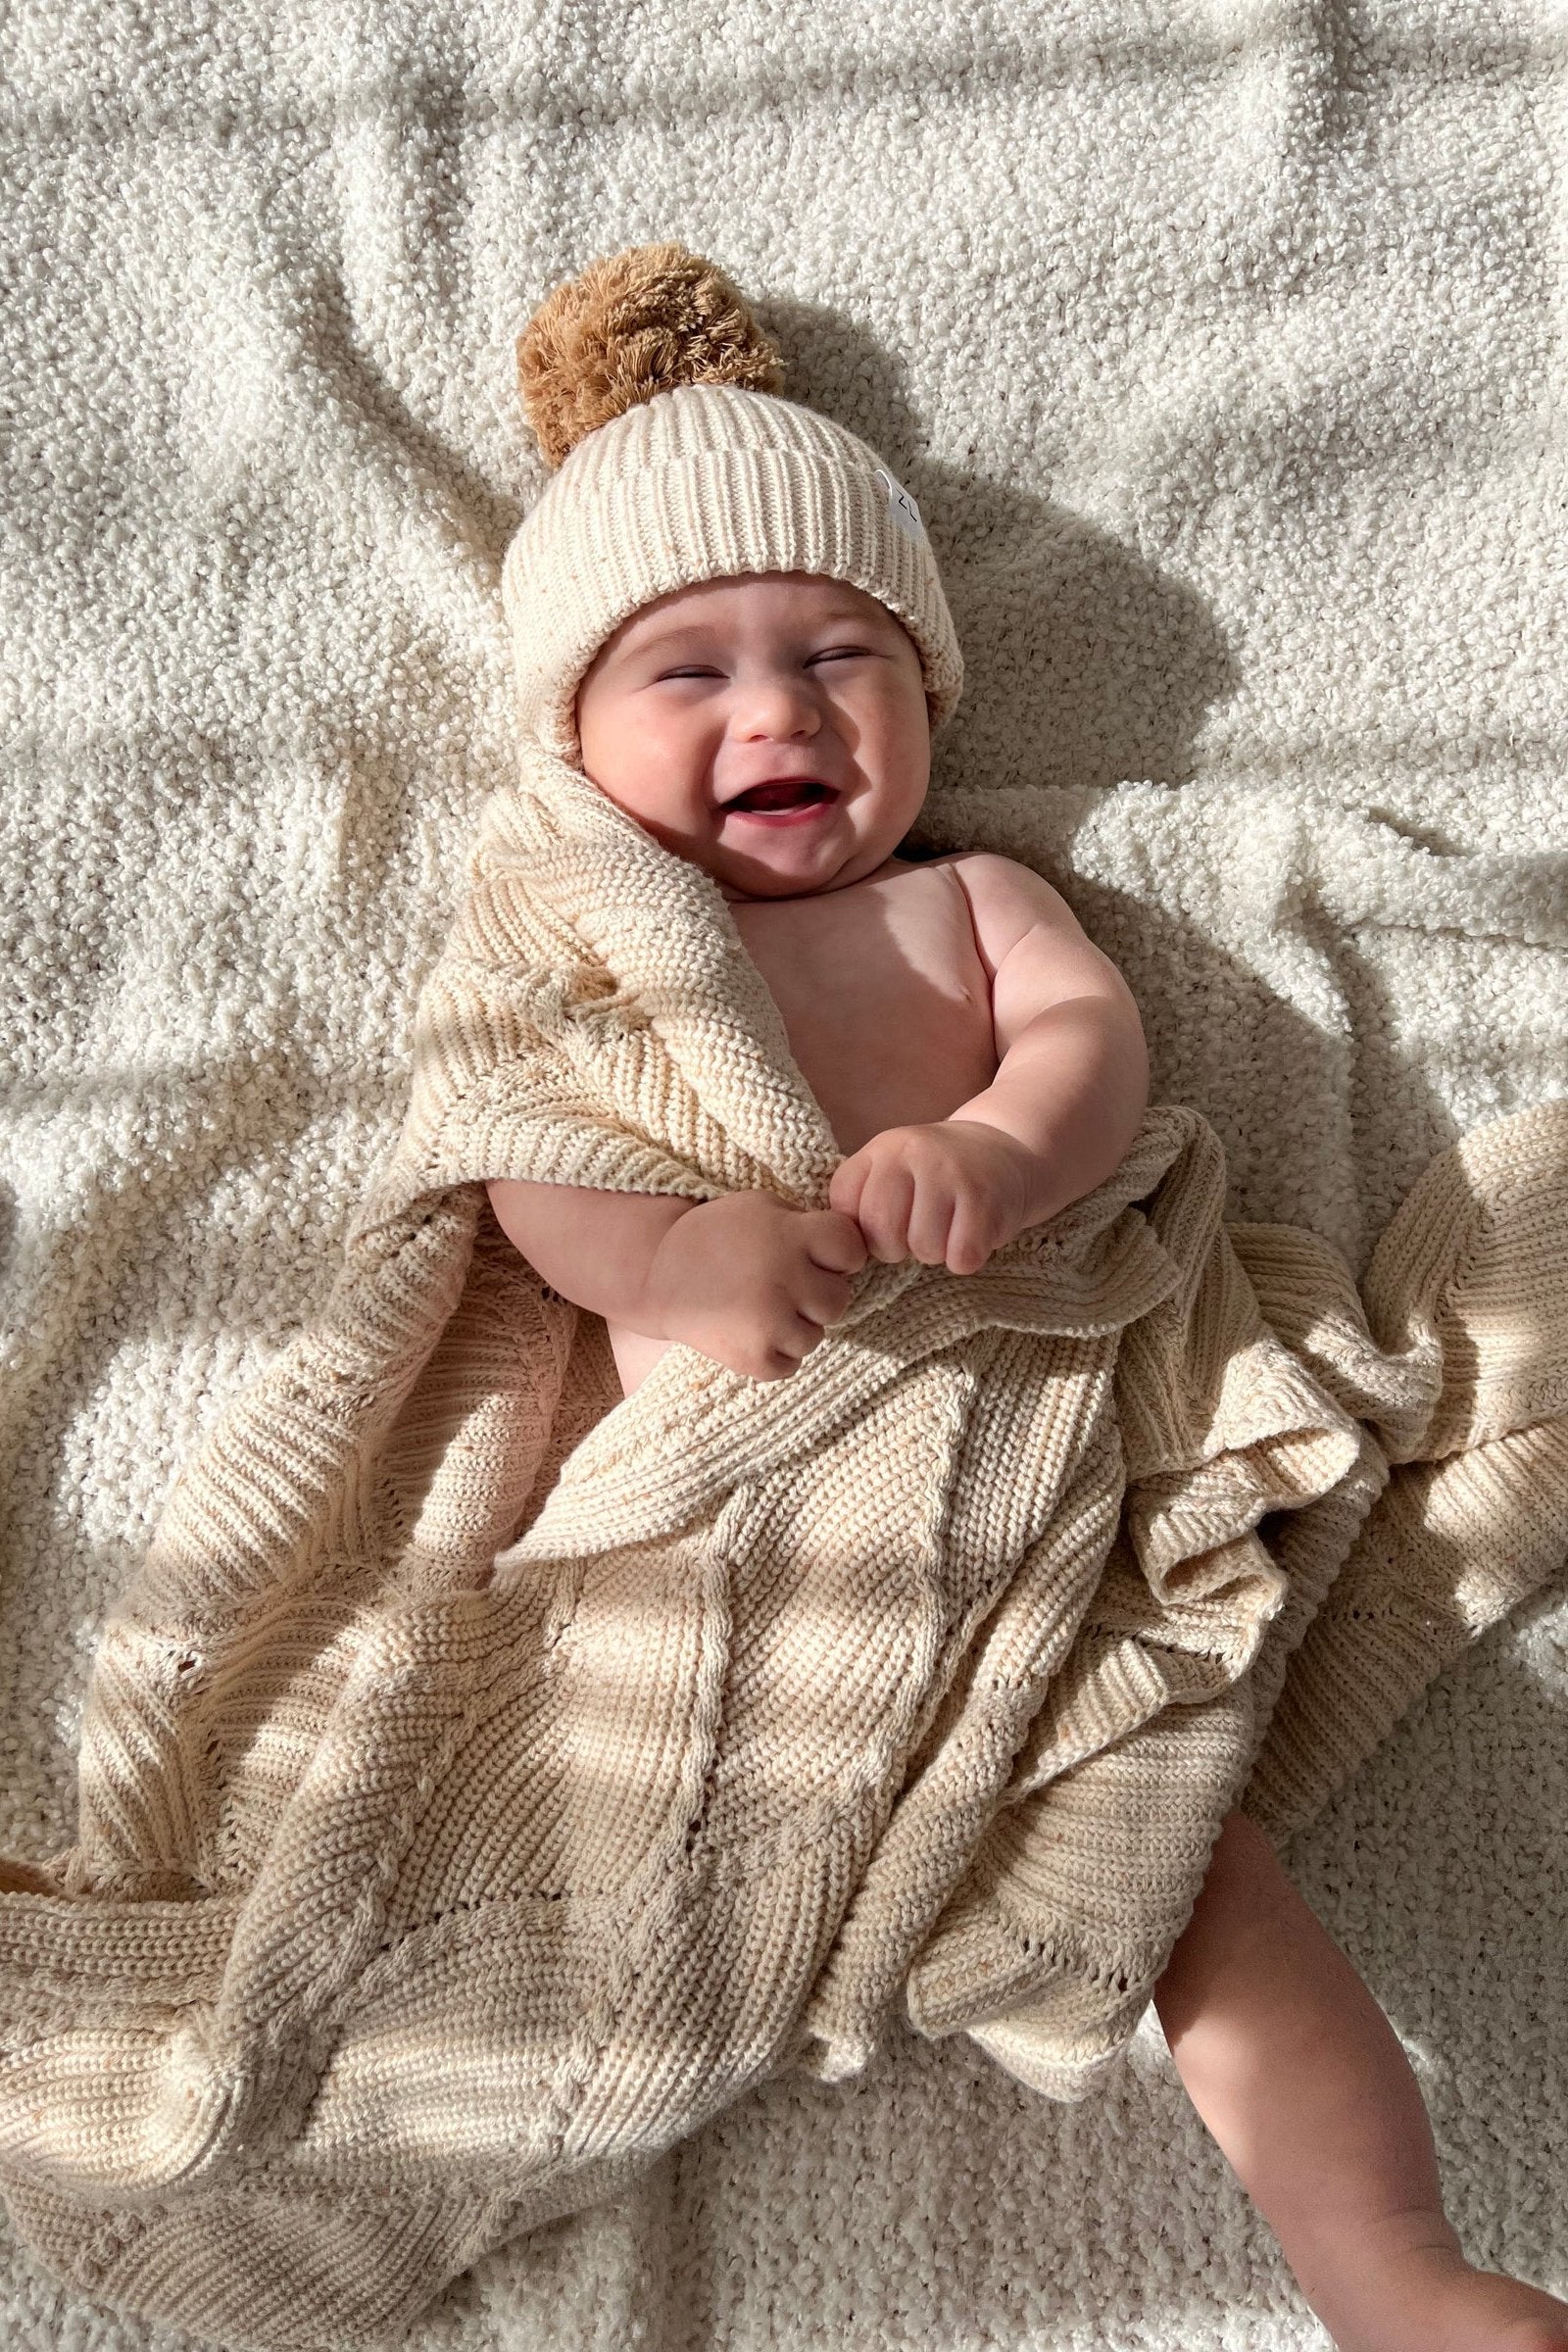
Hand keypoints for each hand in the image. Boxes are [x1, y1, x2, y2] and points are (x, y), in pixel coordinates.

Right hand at [641, 1190, 869, 1382]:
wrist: (658, 1274)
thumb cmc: (717, 1235)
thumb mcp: (762, 1207)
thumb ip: (806, 1223)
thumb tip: (848, 1249)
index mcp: (790, 1236)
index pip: (852, 1250)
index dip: (838, 1253)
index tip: (816, 1255)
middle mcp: (785, 1279)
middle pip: (839, 1299)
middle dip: (817, 1293)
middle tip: (784, 1285)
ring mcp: (769, 1323)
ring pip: (816, 1336)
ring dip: (797, 1326)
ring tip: (762, 1308)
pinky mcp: (753, 1359)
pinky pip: (792, 1364)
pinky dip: (776, 1353)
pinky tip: (751, 1330)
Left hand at [827, 1120, 1040, 1275]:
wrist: (1007, 1149)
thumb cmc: (938, 1174)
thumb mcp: (895, 1167)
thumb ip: (863, 1197)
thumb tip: (836, 1249)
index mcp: (884, 1149)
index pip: (843, 1204)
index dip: (859, 1229)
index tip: (882, 1224)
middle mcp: (915, 1154)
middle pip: (881, 1232)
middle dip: (895, 1249)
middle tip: (915, 1234)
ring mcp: (952, 1174)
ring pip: (924, 1249)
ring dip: (935, 1253)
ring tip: (946, 1231)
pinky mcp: (986, 1200)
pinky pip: (961, 1257)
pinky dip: (965, 1259)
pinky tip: (970, 1236)